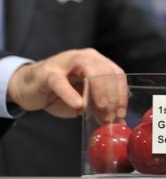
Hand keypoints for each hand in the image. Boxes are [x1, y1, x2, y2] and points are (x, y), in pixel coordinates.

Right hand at [7, 48, 127, 121]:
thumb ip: (100, 107)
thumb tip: (118, 121)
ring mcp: (66, 62)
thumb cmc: (62, 92)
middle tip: (110, 116)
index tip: (121, 113)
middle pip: (106, 72)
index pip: (116, 74)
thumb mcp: (85, 100)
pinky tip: (78, 106)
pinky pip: (61, 82)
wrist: (30, 87)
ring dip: (98, 93)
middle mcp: (84, 57)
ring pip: (90, 71)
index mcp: (97, 62)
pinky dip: (71, 94)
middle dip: (112, 96)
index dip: (121, 94)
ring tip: (100, 110)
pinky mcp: (48, 72)